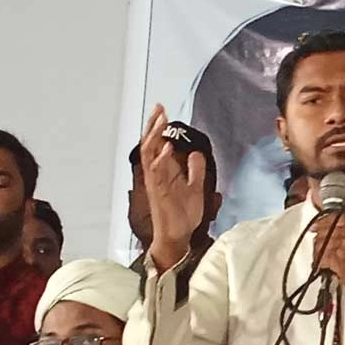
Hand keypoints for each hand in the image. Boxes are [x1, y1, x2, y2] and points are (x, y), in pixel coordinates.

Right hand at [140, 104, 206, 268]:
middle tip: (159, 108)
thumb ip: (195, 170)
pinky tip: (167, 148)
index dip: (159, 128)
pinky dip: (160, 160)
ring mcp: (156, 183)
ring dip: (154, 137)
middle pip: (150, 144)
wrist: (178, 235)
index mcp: (165, 172)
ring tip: (160, 122)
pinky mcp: (158, 193)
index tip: (163, 112)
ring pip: (149, 155)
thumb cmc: (183, 214)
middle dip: (153, 126)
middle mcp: (157, 175)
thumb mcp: (195, 187)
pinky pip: (155, 173)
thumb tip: (195, 153)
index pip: (158, 144)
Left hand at [312, 214, 344, 337]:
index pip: (336, 216)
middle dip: (319, 237)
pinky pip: (321, 256)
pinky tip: (322, 266)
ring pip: (321, 242)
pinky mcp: (338, 258)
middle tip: (317, 244)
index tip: (317, 224)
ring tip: (321, 258)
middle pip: (325, 228)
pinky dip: (319, 262)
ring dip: (317, 251)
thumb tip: (335, 230)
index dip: (323, 221)